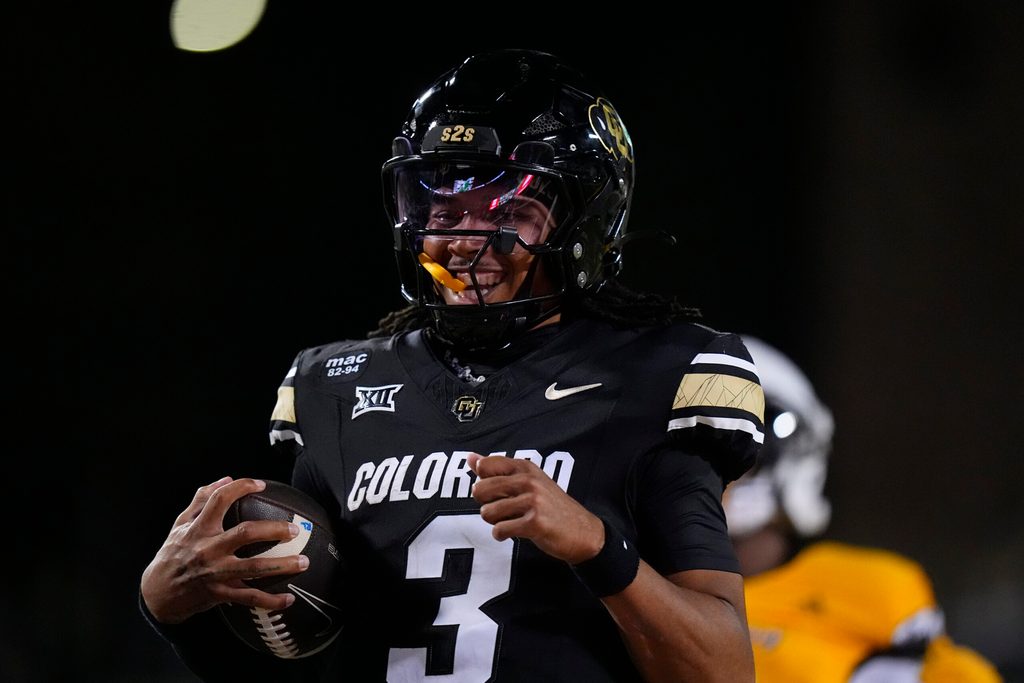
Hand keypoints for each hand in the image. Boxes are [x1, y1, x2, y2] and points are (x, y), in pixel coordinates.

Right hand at [140, 477, 308, 623]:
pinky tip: (289, 599)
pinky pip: (249, 598)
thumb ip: (201, 500)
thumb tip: (227, 479)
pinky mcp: (220, 593)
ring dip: (282, 566)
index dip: (241, 488)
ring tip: (304, 562)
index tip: (261, 485)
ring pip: (253, 568)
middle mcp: (208, 549)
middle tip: (295, 529)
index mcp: (199, 529)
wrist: (157, 593)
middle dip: (273, 529)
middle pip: (245, 534)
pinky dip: (270, 601)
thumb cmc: (172, 553)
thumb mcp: (180, 524)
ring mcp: (215, 573)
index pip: (220, 500)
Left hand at [468, 453, 604, 564]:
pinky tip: (515, 532)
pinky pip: (499, 530)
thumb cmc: (552, 507)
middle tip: (502, 509)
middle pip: (480, 489)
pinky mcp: (534, 523)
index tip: (498, 491)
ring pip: (487, 512)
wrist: (583, 532)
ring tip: (511, 521)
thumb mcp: (528, 481)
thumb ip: (497, 470)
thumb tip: (470, 457)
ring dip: (495, 522)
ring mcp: (532, 501)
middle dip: (485, 504)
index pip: (485, 465)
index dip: (484, 482)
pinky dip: (502, 535)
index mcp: (525, 468)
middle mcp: (528, 481)